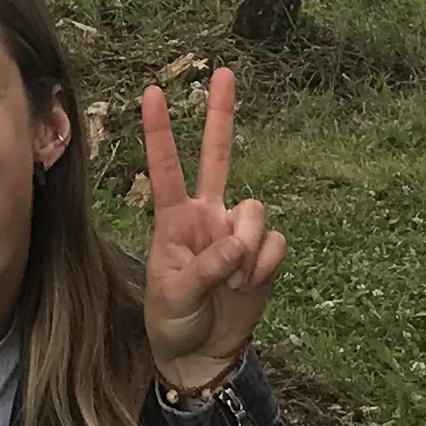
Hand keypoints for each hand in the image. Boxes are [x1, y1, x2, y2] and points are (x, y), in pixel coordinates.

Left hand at [138, 68, 280, 391]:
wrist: (202, 354)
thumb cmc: (173, 321)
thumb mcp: (175, 297)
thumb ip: (204, 268)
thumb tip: (237, 243)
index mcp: (173, 219)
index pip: (165, 168)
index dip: (159, 131)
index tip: (150, 92)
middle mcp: (207, 214)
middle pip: (218, 155)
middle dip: (221, 115)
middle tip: (223, 72)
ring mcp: (236, 231)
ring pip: (255, 210)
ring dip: (248, 247)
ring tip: (232, 280)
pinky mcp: (263, 252)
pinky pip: (275, 243)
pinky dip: (264, 266)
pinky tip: (247, 284)